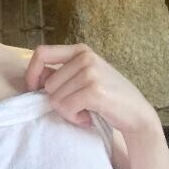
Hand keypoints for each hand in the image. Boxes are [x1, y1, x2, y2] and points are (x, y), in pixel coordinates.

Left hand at [25, 43, 156, 135]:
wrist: (137, 114)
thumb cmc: (107, 98)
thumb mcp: (84, 78)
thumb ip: (61, 74)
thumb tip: (34, 80)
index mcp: (80, 50)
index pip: (41, 53)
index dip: (31, 73)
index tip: (34, 90)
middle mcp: (85, 56)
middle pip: (48, 84)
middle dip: (58, 101)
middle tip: (79, 106)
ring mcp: (90, 72)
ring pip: (55, 98)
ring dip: (68, 111)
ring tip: (86, 110)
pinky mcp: (94, 90)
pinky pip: (66, 108)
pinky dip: (74, 118)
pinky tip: (88, 116)